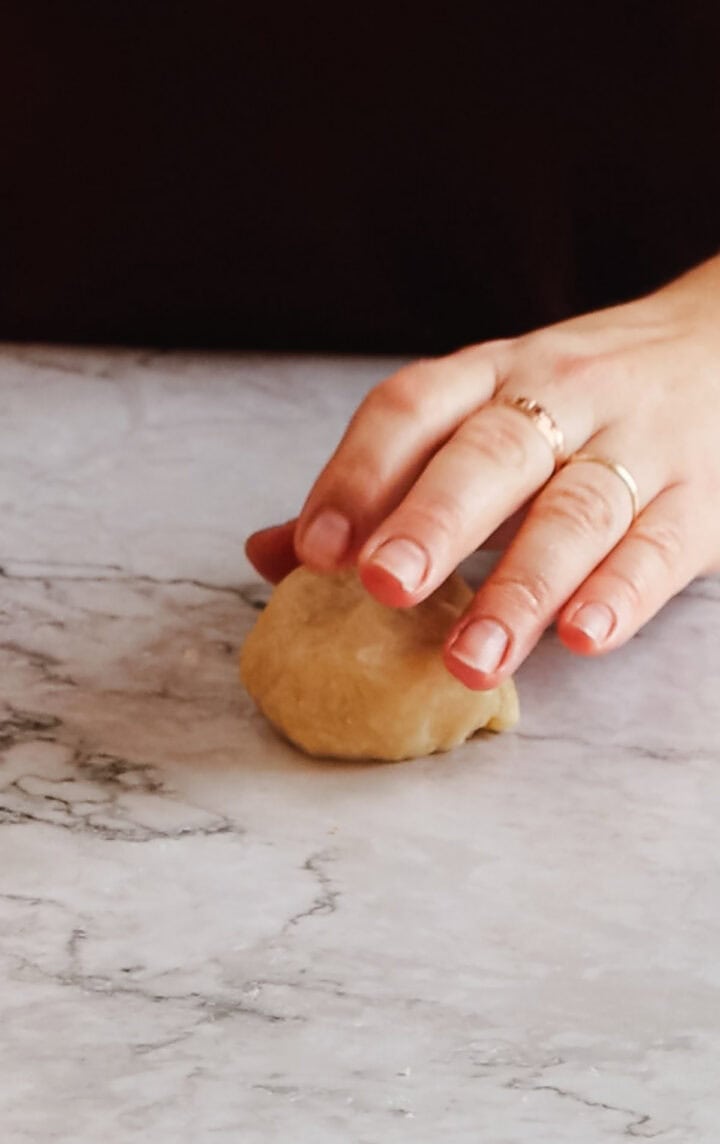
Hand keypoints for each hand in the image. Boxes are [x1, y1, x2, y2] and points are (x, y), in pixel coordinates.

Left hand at [246, 257, 719, 688]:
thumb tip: (270, 556)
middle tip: (385, 585)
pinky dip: (621, 594)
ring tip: (468, 660)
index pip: (414, 407)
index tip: (315, 549)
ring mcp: (635, 446)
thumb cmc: (572, 406)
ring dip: (520, 586)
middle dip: (434, 520)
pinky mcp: (698, 500)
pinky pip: (658, 546)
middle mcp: (560, 398)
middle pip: (493, 452)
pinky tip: (581, 638)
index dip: (360, 474)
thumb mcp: (478, 417)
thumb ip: (381, 485)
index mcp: (490, 374)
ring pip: (577, 510)